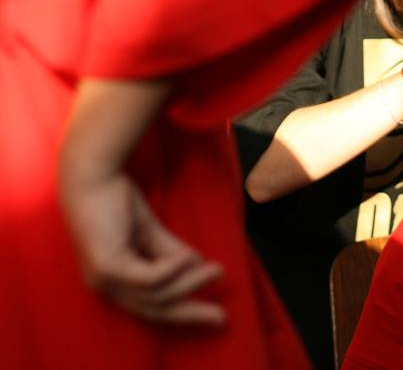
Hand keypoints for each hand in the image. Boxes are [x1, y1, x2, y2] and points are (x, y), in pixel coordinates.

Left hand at [61, 172, 225, 325]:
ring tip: (215, 269)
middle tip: (221, 316)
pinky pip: (149, 278)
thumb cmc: (116, 198)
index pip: (150, 307)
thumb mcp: (149, 232)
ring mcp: (103, 278)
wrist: (94, 174)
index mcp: (111, 279)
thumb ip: (169, 252)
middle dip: (189, 313)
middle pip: (153, 310)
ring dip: (189, 284)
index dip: (182, 311)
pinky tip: (190, 257)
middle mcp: (103, 285)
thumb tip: (197, 264)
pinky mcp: (108, 266)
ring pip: (155, 295)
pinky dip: (173, 269)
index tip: (214, 311)